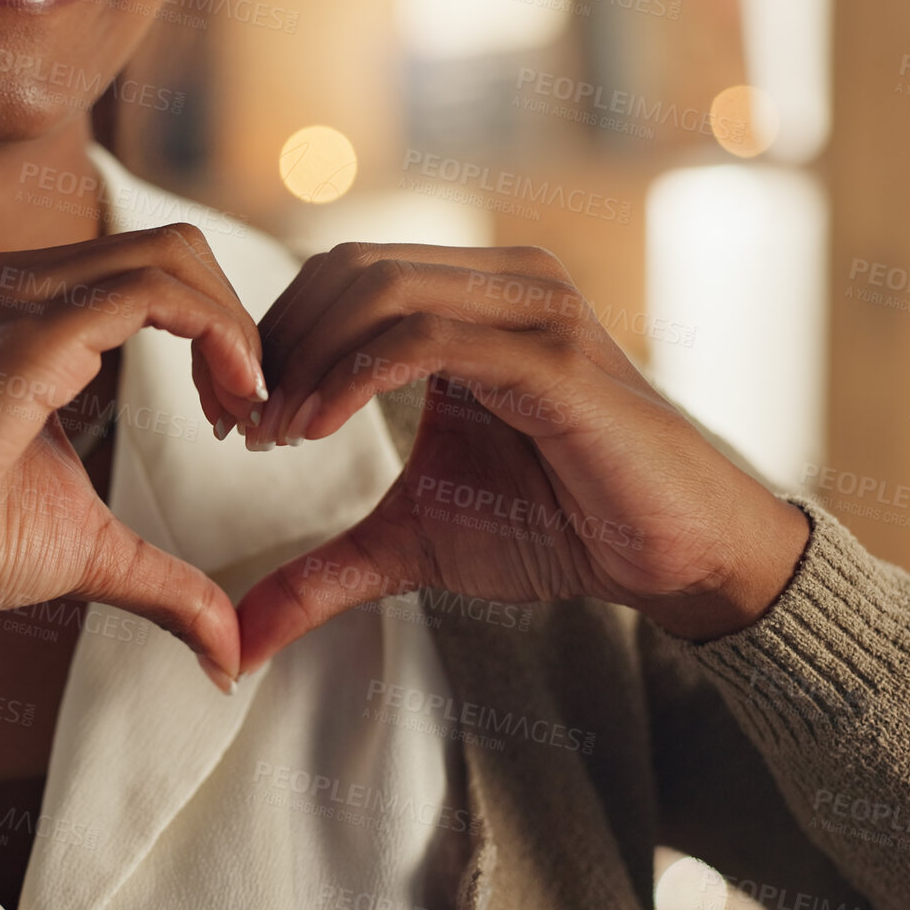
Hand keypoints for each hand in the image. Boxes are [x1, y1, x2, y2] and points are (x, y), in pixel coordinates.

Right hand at [0, 225, 264, 720]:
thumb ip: (162, 581)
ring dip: (234, 332)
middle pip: (174, 250)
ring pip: (173, 258)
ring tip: (244, 412)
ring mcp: (20, 298)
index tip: (235, 417)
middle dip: (235, 324)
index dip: (215, 335)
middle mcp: (20, 285)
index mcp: (24, 312)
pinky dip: (215, 335)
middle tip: (250, 414)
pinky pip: (155, 292)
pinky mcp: (29, 331)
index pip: (152, 274)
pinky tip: (228, 403)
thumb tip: (229, 651)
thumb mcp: (85, 551)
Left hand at [232, 243, 810, 673]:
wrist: (675, 556)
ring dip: (305, 357)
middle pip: (347, 269)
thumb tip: (238, 640)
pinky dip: (353, 377)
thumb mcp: (412, 542)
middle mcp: (503, 282)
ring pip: (379, 290)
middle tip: (241, 425)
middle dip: (276, 342)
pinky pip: (427, 340)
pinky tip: (314, 430)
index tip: (234, 414)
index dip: (273, 333)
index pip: (340, 275)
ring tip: (271, 432)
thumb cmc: (559, 526)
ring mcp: (533, 310)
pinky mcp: (552, 359)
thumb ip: (322, 571)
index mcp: (472, 298)